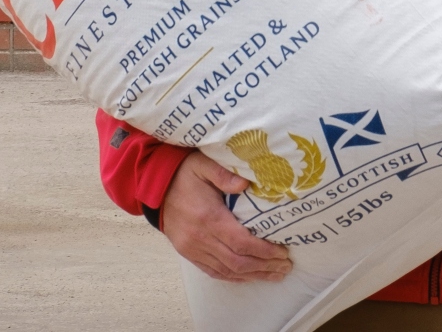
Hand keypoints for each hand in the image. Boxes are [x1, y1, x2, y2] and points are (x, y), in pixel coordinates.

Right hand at [159, 151, 291, 282]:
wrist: (155, 188)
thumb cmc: (183, 175)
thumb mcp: (203, 165)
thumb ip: (224, 174)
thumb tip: (246, 183)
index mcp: (209, 218)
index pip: (241, 242)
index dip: (264, 251)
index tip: (283, 252)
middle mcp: (201, 238)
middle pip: (238, 261)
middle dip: (265, 266)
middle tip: (286, 266)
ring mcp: (193, 249)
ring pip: (227, 271)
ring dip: (253, 275)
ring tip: (274, 274)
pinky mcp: (189, 254)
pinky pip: (214, 272)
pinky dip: (234, 277)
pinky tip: (249, 276)